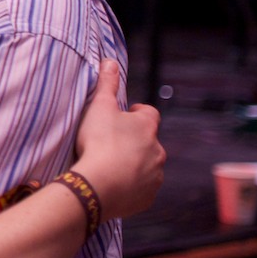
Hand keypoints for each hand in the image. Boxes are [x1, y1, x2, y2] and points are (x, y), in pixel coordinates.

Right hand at [72, 59, 164, 221]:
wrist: (99, 185)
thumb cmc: (99, 142)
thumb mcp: (99, 107)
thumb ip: (107, 84)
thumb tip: (111, 60)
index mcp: (148, 127)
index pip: (149, 113)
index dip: (137, 113)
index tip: (123, 115)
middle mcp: (158, 150)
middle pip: (149, 142)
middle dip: (135, 142)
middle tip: (111, 144)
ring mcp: (155, 175)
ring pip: (147, 166)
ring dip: (134, 164)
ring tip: (111, 166)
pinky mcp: (148, 197)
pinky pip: (142, 188)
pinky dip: (132, 186)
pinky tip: (114, 185)